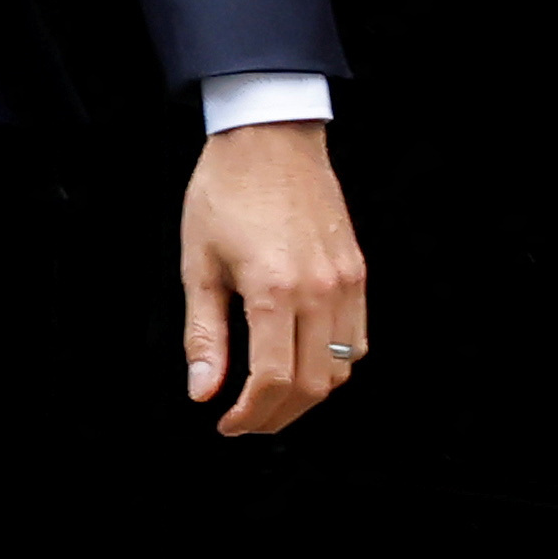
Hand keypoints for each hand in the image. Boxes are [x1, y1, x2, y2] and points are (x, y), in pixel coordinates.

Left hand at [177, 121, 366, 434]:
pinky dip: (334, 363)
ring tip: (272, 396)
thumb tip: (204, 390)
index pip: (273, 380)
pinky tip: (303, 361)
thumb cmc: (226, 191)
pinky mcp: (357, 271)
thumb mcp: (199, 265)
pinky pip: (358, 339)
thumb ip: (204, 335)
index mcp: (274, 290)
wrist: (270, 136)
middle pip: (312, 385)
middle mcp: (319, 290)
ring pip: (342, 369)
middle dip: (277, 415)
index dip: (250, 415)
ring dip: (308, 394)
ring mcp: (346, 281)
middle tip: (246, 419)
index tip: (227, 422)